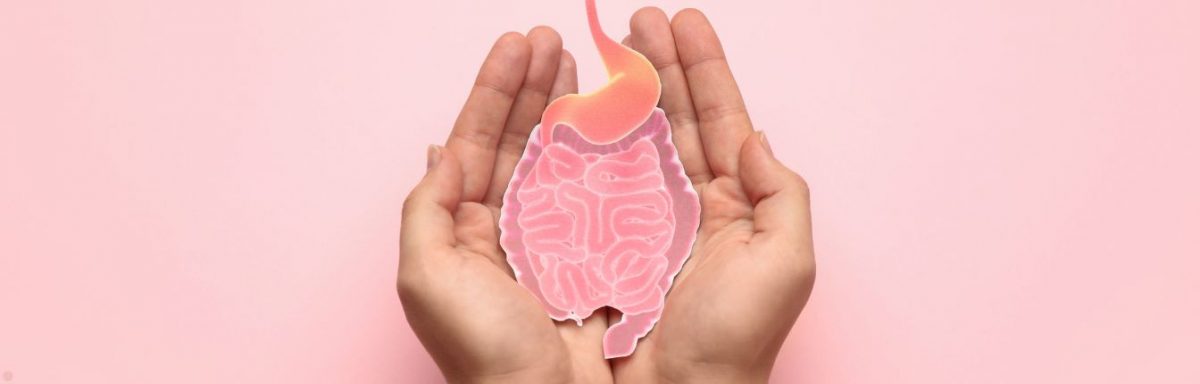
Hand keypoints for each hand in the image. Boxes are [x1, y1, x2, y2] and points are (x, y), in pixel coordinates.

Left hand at [397, 28, 613, 382]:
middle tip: (551, 39)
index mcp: (460, 229)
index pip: (475, 141)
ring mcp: (550, 238)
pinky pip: (595, 189)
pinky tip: (608, 119)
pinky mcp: (591, 254)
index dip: (494, 91)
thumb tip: (443, 148)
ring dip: (564, 107)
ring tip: (578, 63)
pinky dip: (600, 151)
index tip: (517, 46)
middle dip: (532, 87)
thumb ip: (428, 206)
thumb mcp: (426, 274)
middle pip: (517, 138)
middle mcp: (503, 227)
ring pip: (556, 156)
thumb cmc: (481, 349)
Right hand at [609, 8, 814, 383]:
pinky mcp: (603, 239)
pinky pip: (594, 177)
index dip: (705, 67)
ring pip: (633, 137)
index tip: (685, 22)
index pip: (721, 118)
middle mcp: (691, 204)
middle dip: (659, 63)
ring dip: (622, 88)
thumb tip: (755, 136)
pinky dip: (586, 139)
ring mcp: (644, 219)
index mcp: (738, 204)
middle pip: (675, 116)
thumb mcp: (786, 262)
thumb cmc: (737, 340)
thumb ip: (784, 192)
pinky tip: (577, 106)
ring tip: (608, 45)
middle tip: (640, 19)